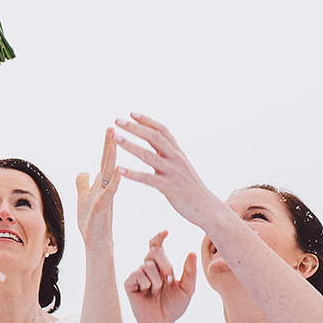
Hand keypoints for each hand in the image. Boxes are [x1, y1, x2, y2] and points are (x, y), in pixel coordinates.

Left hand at [74, 127, 120, 246]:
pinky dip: (114, 180)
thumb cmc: (91, 221)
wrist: (96, 241)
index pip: (105, 161)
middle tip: (113, 127)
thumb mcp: (83, 197)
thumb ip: (83, 184)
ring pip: (110, 173)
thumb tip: (83, 171)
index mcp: (102, 185)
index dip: (107, 146)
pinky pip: (110, 191)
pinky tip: (117, 169)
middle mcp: (106, 188)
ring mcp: (106, 196)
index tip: (110, 129)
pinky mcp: (104, 206)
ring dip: (112, 157)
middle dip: (110, 145)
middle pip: (109, 162)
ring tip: (115, 141)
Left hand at [114, 113, 224, 227]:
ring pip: (148, 155)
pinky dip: (132, 173)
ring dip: (130, 145)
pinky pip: (148, 179)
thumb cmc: (191, 189)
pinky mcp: (169, 187)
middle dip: (135, 128)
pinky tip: (118, 170)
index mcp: (178, 153)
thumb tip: (157, 146)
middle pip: (154, 137)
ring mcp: (173, 172)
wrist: (207, 208)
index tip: (132, 113)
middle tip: (117, 120)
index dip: (147, 121)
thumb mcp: (181, 167)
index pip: (162, 131)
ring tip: (115, 138)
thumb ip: (169, 155)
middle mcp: (176, 159)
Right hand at [125, 231, 196, 322]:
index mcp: (160, 267)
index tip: (166, 232)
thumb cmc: (174, 307)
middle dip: (165, 263)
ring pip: (148, 265)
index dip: (159, 238)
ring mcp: (137, 275)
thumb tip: (191, 252)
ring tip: (157, 292)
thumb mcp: (187, 289)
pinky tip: (147, 293)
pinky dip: (147, 284)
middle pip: (154, 252)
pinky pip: (138, 275)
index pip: (156, 247)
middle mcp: (147, 268)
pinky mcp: (129, 283)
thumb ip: (190, 272)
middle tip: (171, 277)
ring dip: (158, 280)